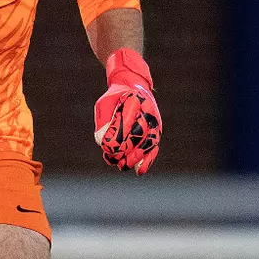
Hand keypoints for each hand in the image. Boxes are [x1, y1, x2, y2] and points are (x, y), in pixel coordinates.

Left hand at [93, 48, 160, 174]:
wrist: (133, 87)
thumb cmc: (116, 96)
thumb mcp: (104, 103)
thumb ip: (103, 121)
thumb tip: (103, 143)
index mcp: (135, 100)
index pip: (126, 123)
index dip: (116, 138)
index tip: (106, 147)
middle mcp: (148, 112)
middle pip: (138, 136)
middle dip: (125, 150)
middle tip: (114, 158)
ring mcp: (154, 123)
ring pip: (148, 144)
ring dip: (135, 158)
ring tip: (123, 166)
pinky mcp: (156, 132)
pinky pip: (153, 148)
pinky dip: (147, 160)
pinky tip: (139, 171)